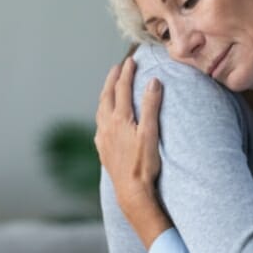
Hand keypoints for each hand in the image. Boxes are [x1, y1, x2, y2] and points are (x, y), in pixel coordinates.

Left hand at [94, 57, 170, 249]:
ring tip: (110, 88)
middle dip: (112, 80)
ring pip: (100, 109)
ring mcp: (103, 138)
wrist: (130, 191)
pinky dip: (103, 113)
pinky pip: (99, 124)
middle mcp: (107, 125)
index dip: (127, 73)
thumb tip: (153, 82)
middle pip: (107, 96)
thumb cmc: (144, 163)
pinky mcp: (103, 149)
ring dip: (106, 95)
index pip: (122, 89)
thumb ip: (151, 106)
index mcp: (120, 118)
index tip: (131, 61)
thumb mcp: (151, 132)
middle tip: (117, 68)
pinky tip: (105, 119)